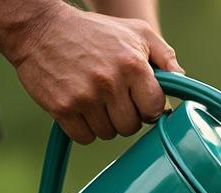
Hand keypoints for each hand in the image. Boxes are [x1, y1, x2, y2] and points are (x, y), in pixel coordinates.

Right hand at [11, 3, 182, 143]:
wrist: (38, 27)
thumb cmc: (93, 32)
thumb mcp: (135, 32)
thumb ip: (164, 55)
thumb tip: (182, 81)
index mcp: (133, 65)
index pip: (156, 109)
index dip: (148, 107)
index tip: (137, 98)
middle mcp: (110, 82)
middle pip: (132, 126)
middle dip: (125, 115)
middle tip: (111, 96)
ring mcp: (85, 96)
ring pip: (109, 134)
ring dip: (103, 121)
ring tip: (93, 97)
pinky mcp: (63, 108)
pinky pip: (85, 137)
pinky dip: (83, 128)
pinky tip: (78, 105)